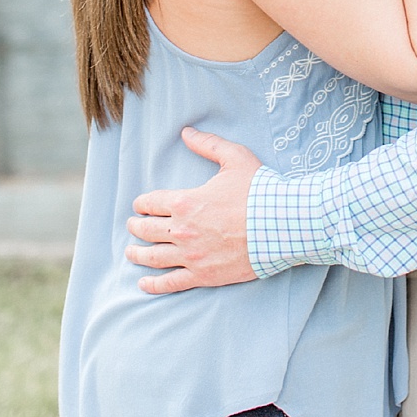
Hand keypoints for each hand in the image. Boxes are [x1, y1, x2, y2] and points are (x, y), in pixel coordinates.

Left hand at [123, 128, 262, 292]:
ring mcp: (192, 255)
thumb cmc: (261, 191)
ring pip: (154, 257)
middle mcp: (183, 230)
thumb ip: (208, 144)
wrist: (285, 226)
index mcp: (185, 201)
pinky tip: (144, 284)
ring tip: (131, 253)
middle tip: (132, 226)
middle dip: (136, 227)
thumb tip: (186, 131)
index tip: (139, 206)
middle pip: (147, 230)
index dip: (141, 203)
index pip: (151, 202)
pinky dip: (155, 284)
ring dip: (138, 254)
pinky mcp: (205, 276)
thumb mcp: (235, 158)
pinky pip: (172, 283)